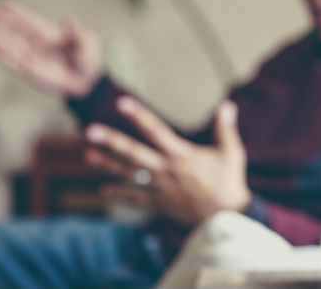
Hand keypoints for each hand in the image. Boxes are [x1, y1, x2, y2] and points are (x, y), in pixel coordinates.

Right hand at [0, 1, 102, 96]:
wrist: (87, 80)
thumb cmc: (87, 57)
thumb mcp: (86, 43)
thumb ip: (77, 34)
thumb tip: (70, 19)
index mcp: (50, 33)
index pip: (30, 21)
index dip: (17, 13)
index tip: (2, 5)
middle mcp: (37, 44)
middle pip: (16, 31)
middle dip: (1, 23)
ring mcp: (33, 57)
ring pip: (12, 46)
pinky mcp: (31, 72)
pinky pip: (15, 65)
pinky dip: (5, 59)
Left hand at [85, 97, 250, 224]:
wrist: (226, 217)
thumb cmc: (229, 182)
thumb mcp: (232, 152)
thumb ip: (226, 128)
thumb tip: (227, 105)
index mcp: (182, 154)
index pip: (156, 130)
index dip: (139, 115)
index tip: (122, 103)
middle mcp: (166, 169)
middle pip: (134, 152)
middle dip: (112, 141)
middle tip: (91, 131)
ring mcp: (161, 188)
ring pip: (130, 174)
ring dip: (109, 165)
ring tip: (88, 155)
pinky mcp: (160, 203)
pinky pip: (136, 199)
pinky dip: (120, 195)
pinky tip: (104, 191)